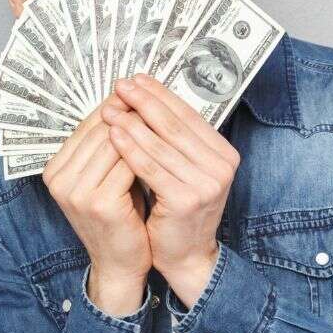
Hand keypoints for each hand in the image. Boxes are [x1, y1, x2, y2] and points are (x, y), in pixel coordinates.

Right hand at [41, 110, 149, 314]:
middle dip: (129, 112)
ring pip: (114, 144)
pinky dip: (146, 152)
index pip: (86, 126)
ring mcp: (75, 192)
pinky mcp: (99, 203)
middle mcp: (58, 179)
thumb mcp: (103, 179)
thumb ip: (106, 149)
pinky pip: (128, 165)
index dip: (114, 106)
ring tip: (163, 117)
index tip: (139, 93)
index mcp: (54, 170)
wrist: (119, 263)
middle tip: (155, 99)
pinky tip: (165, 144)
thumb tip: (126, 105)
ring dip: (140, 128)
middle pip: (98, 131)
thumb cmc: (118, 217)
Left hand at [104, 74, 238, 305]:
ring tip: (109, 108)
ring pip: (160, 144)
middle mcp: (222, 166)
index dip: (160, 95)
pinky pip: (150, 167)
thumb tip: (144, 97)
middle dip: (144, 102)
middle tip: (120, 86)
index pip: (188, 115)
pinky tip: (113, 135)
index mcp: (223, 154)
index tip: (137, 79)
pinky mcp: (186, 199)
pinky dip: (130, 148)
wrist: (185, 254)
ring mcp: (207, 184)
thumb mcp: (182, 168)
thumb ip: (172, 139)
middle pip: (174, 125)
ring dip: (131, 122)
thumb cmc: (177, 208)